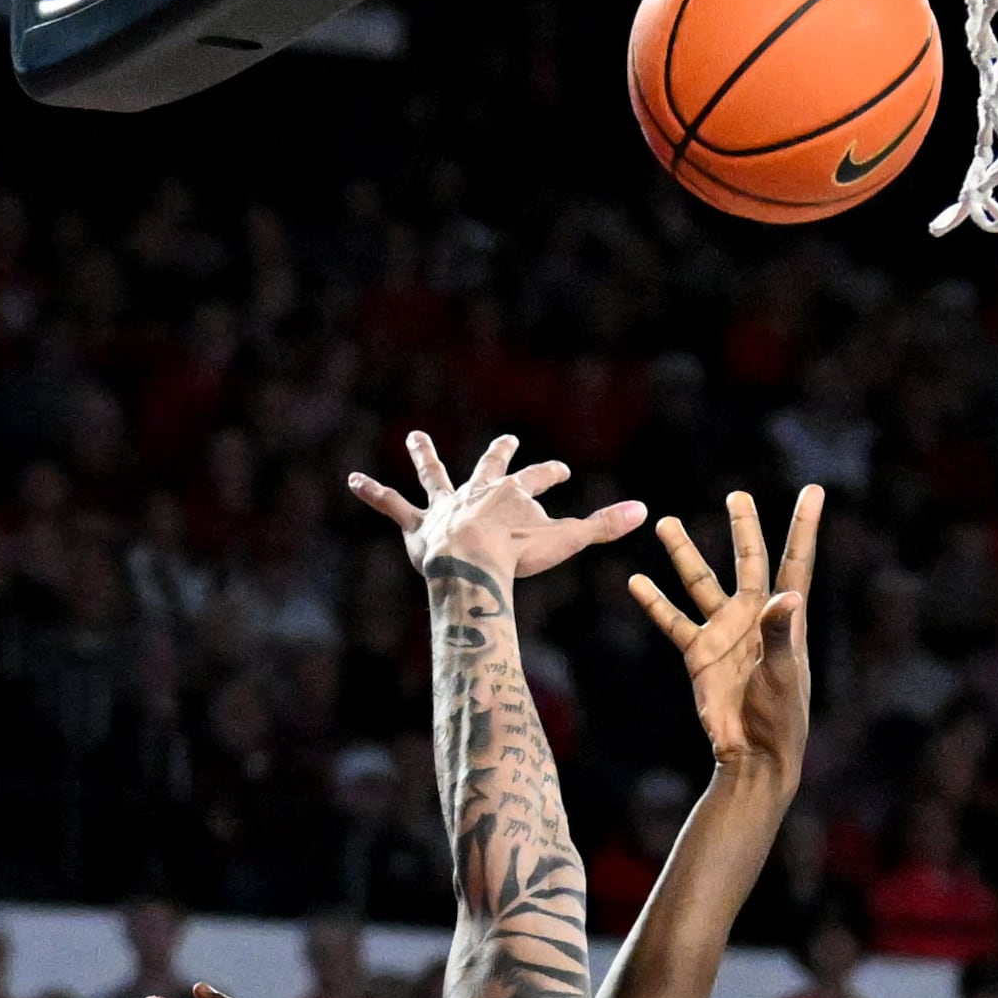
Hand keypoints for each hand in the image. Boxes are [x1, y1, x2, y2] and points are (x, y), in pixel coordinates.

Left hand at [350, 431, 645, 588]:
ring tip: (415, 437)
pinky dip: (373, 494)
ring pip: (434, 477)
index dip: (550, 476)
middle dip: (499, 454)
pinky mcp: (416, 527)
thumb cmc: (516, 555)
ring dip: (425, 456)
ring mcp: (444, 508)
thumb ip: (603, 526)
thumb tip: (645, 511)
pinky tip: (352, 480)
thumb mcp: (565, 538)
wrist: (471, 561)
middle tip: (507, 440)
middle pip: (488, 467)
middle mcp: (475, 492)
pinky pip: (391, 506)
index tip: (562, 471)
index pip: (537, 480)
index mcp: (510, 494)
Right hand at [629, 485, 820, 773]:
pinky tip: (637, 581)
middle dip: (743, 528)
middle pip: (748, 560)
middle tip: (737, 496)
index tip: (812, 491)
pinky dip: (655, 602)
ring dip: (684, 553)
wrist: (753, 754)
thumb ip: (781, 634)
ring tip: (666, 523)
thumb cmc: (780, 716)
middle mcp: (753, 617)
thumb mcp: (783, 674)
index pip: (795, 562)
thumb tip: (784, 596)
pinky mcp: (699, 655)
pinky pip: (672, 621)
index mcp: (784, 617)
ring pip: (701, 582)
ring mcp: (724, 633)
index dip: (803, 527)